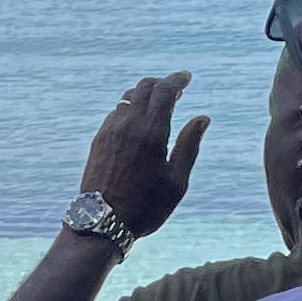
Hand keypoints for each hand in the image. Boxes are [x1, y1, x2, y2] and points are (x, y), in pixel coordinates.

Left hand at [79, 72, 208, 244]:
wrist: (102, 222)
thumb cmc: (145, 207)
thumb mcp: (176, 181)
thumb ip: (189, 145)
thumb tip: (203, 119)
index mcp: (151, 132)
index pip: (165, 91)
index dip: (177, 80)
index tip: (186, 78)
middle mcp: (128, 125)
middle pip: (145, 87)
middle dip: (162, 84)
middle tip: (176, 91)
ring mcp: (110, 130)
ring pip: (128, 97)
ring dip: (145, 94)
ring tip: (158, 105)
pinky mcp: (99, 139)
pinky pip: (116, 112)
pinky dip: (130, 108)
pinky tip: (138, 121)